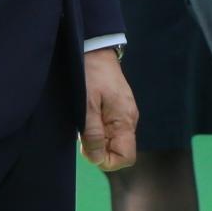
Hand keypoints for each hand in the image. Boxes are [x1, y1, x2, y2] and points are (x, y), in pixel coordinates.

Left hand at [81, 46, 139, 173]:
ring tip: (84, 119)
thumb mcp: (86, 106)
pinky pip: (109, 128)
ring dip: (96, 138)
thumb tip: (96, 160)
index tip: (88, 147)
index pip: (125, 158)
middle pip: (118, 151)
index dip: (106, 160)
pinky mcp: (117, 108)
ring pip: (112, 140)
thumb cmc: (90, 75)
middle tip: (82, 131)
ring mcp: (124, 114)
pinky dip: (97, 128)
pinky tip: (87, 114)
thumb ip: (93, 134)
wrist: (94, 49)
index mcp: (125, 121)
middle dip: (98, 148)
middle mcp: (129, 120)